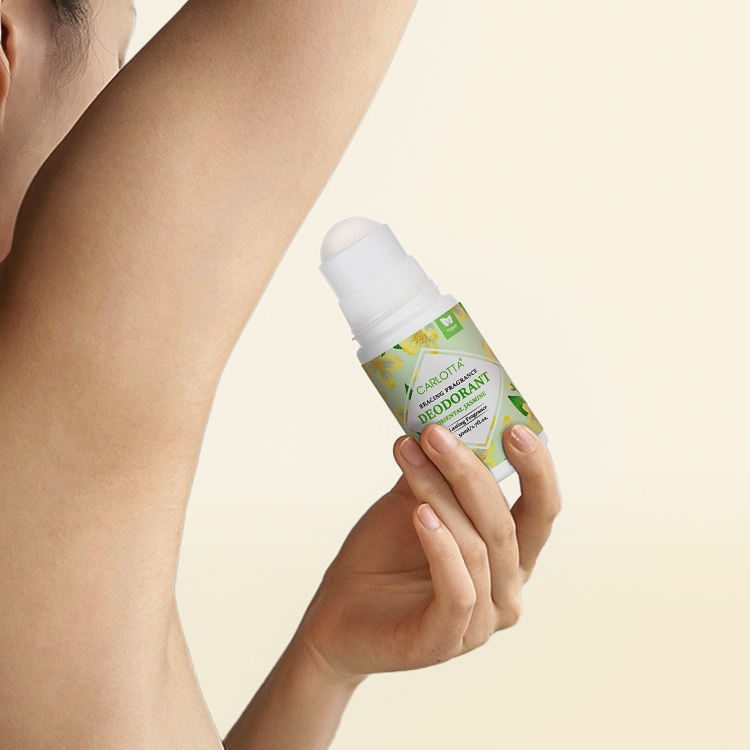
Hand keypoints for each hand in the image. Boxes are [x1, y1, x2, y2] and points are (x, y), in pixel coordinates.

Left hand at [296, 422, 561, 680]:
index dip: (537, 468)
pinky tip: (419, 514)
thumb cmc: (381, 556)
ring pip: (477, 547)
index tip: (513, 426)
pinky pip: (458, 589)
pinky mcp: (449, 639)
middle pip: (506, 522)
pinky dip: (441, 546)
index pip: (542, 509)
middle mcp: (506, 588)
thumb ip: (435, 472)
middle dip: (471, 470)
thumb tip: (441, 419)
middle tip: (437, 431)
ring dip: (440, 494)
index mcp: (509, 555)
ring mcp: (482, 620)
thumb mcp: (412, 502)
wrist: (337, 611)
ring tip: (409, 455)